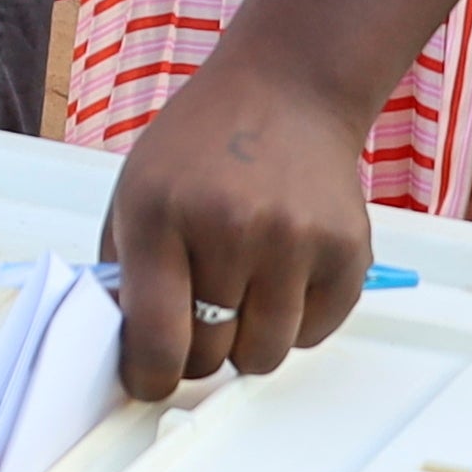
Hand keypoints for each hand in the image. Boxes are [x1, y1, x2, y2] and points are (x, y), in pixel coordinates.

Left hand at [93, 41, 378, 398]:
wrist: (288, 91)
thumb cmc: (204, 144)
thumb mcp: (137, 191)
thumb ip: (126, 272)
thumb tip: (128, 351)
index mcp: (160, 212)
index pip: (156, 336)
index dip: (148, 376)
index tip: (148, 381)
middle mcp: (229, 226)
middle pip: (212, 354)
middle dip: (198, 351)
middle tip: (199, 319)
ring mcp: (294, 239)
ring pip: (265, 355)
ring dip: (248, 341)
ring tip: (242, 292)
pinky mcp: (346, 250)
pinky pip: (313, 334)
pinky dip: (294, 321)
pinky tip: (281, 271)